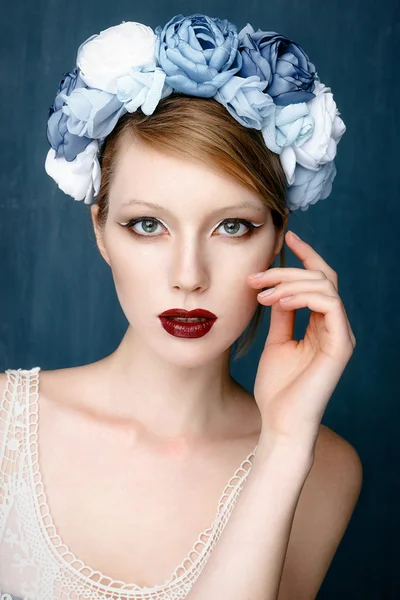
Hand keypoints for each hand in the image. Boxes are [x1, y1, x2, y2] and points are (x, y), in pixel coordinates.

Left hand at [247, 230, 355, 451]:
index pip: (319, 281)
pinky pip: (330, 305)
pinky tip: (277, 302)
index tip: (286, 238)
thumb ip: (282, 315)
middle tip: (255, 276)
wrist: (280, 423)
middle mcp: (335, 327)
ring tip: (262, 293)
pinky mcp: (341, 346)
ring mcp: (341, 335)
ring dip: (290, 282)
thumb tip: (277, 288)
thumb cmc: (277, 389)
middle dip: (287, 270)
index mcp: (322, 325)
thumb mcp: (276, 342)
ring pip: (325, 286)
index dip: (306, 256)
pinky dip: (302, 296)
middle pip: (321, 278)